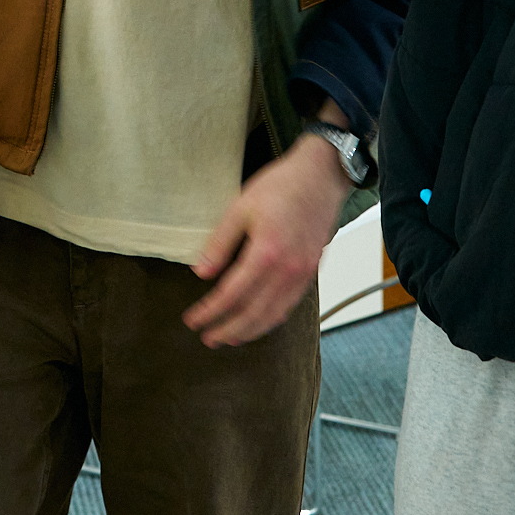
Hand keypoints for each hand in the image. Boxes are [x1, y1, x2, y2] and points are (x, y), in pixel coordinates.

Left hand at [183, 116, 353, 348]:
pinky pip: (290, 304)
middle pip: (253, 313)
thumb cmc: (281, 185)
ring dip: (250, 330)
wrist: (321, 175)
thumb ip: (219, 243)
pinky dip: (272, 319)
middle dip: (228, 329)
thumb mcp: (240, 207)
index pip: (231, 294)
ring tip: (230, 338)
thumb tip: (199, 272)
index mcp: (265, 252)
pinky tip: (260, 321)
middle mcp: (287, 270)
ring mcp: (302, 273)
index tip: (192, 320)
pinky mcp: (312, 271)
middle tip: (207, 338)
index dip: (210, 311)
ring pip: (274, 314)